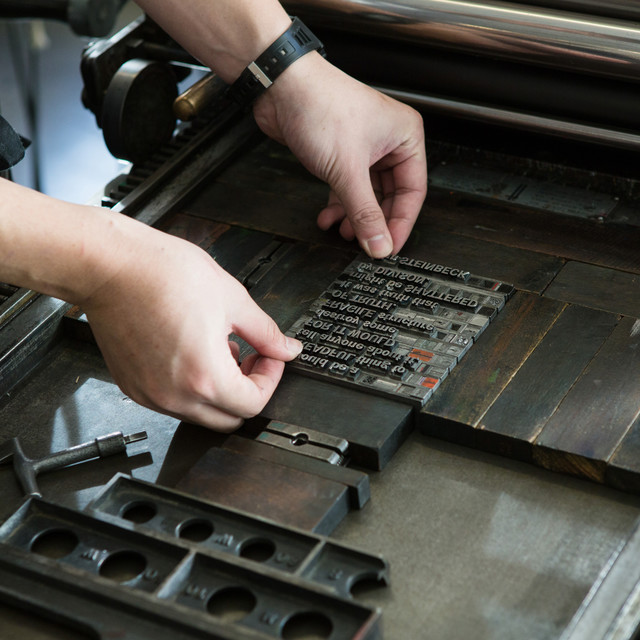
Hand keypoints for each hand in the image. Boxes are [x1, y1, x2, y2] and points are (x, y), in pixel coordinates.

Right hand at [81, 219, 301, 430]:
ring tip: (220, 349)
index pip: (253, 404)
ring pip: (201, 413)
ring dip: (220, 390)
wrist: (110, 265)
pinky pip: (174, 402)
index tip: (271, 358)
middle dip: (248, 391)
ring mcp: (150, 395)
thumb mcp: (232, 299)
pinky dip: (192, 387)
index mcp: (204, 377)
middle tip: (252, 358)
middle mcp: (175, 395)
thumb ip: (266, 333)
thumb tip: (286, 349)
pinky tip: (193, 352)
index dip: (271, 380)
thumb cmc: (162, 274)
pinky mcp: (133, 387)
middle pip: (229, 419)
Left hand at [253, 52, 426, 257]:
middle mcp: (388, 142)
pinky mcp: (341, 154)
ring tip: (343, 232)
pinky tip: (327, 217)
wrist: (280, 87)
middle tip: (365, 243)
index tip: (388, 247)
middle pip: (389, 196)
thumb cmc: (319, 106)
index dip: (400, 223)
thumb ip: (364, 213)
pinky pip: (347, 188)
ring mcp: (364, 148)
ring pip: (366, 194)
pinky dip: (338, 205)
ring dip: (353, 216)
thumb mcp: (347, 170)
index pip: (413, 192)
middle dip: (373, 221)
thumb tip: (379, 244)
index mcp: (405, 137)